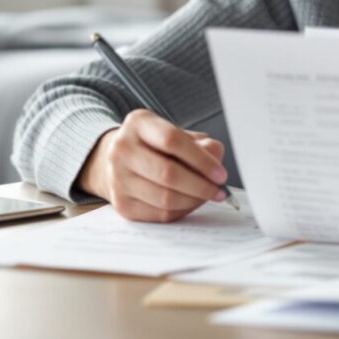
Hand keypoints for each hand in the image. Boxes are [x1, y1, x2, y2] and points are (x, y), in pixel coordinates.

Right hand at [77, 109, 229, 221]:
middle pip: (167, 173)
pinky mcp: (121, 204)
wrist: (122, 160)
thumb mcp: (177, 133)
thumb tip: (216, 158)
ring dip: (193, 200)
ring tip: (207, 196)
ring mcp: (118, 178)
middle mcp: (122, 149)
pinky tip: (189, 202)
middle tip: (219, 191)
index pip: (172, 141)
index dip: (201, 160)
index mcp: (138, 124)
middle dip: (200, 186)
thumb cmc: (155, 145)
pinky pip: (159, 214)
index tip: (220, 174)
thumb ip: (200, 144)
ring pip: (164, 198)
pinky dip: (181, 211)